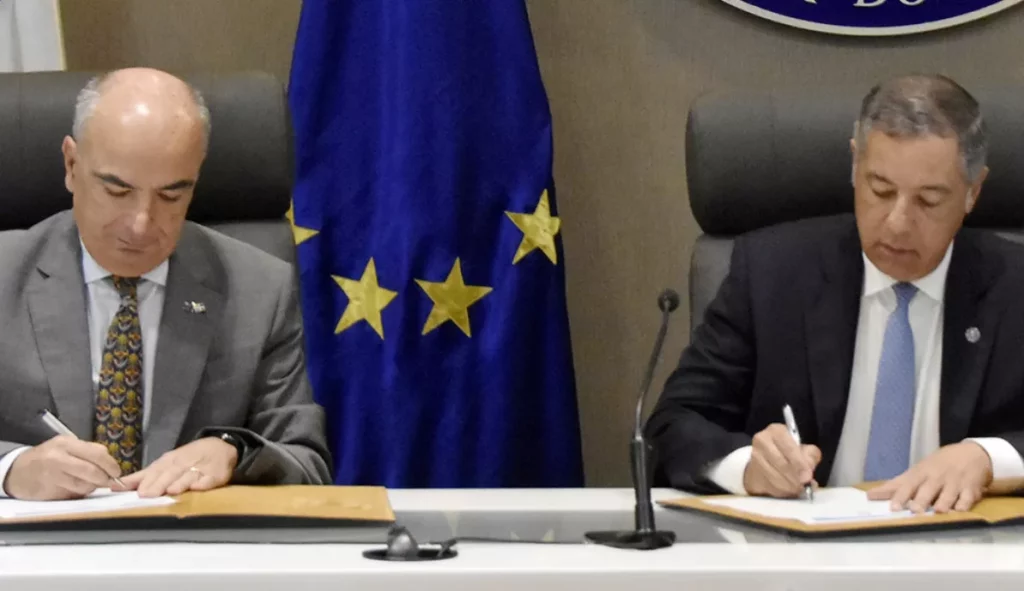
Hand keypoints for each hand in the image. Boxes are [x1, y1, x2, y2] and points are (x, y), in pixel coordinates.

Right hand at [4, 436, 122, 499]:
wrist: (18, 472)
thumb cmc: (47, 458)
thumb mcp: (66, 447)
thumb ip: (87, 453)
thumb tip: (110, 465)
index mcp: (66, 443)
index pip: (97, 453)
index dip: (111, 465)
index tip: (116, 472)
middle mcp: (58, 457)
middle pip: (92, 470)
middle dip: (104, 479)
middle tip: (108, 481)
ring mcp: (52, 475)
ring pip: (84, 485)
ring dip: (92, 487)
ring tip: (89, 484)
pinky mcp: (49, 491)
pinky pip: (73, 495)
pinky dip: (79, 494)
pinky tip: (75, 489)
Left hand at [117, 437, 237, 497]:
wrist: (220, 447)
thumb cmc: (187, 458)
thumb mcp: (163, 464)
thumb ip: (140, 477)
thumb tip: (114, 486)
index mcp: (169, 461)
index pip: (156, 471)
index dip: (148, 481)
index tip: (139, 492)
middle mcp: (183, 464)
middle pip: (170, 474)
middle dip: (160, 484)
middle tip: (149, 494)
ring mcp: (200, 469)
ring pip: (188, 476)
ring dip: (180, 483)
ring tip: (171, 490)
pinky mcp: (215, 475)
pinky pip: (209, 479)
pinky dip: (203, 483)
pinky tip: (198, 487)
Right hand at [743, 423, 821, 496]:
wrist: (766, 460)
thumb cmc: (789, 453)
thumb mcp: (804, 450)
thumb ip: (810, 456)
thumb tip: (808, 469)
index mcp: (777, 431)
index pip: (789, 448)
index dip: (799, 464)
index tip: (807, 477)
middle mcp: (762, 440)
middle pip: (781, 463)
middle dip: (794, 478)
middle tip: (803, 486)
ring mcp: (754, 457)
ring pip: (774, 477)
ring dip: (788, 487)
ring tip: (796, 489)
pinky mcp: (751, 473)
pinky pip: (768, 485)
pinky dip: (779, 491)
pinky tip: (786, 490)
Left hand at [867, 441, 991, 512]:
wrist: (971, 453)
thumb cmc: (937, 466)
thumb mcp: (916, 472)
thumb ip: (895, 485)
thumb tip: (871, 495)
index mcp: (921, 474)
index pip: (908, 485)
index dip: (900, 496)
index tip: (893, 507)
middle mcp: (937, 478)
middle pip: (928, 489)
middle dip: (922, 499)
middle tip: (915, 510)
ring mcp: (955, 483)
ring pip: (948, 494)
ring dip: (943, 502)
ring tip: (938, 511)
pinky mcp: (971, 489)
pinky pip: (968, 497)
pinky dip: (964, 503)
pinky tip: (960, 509)